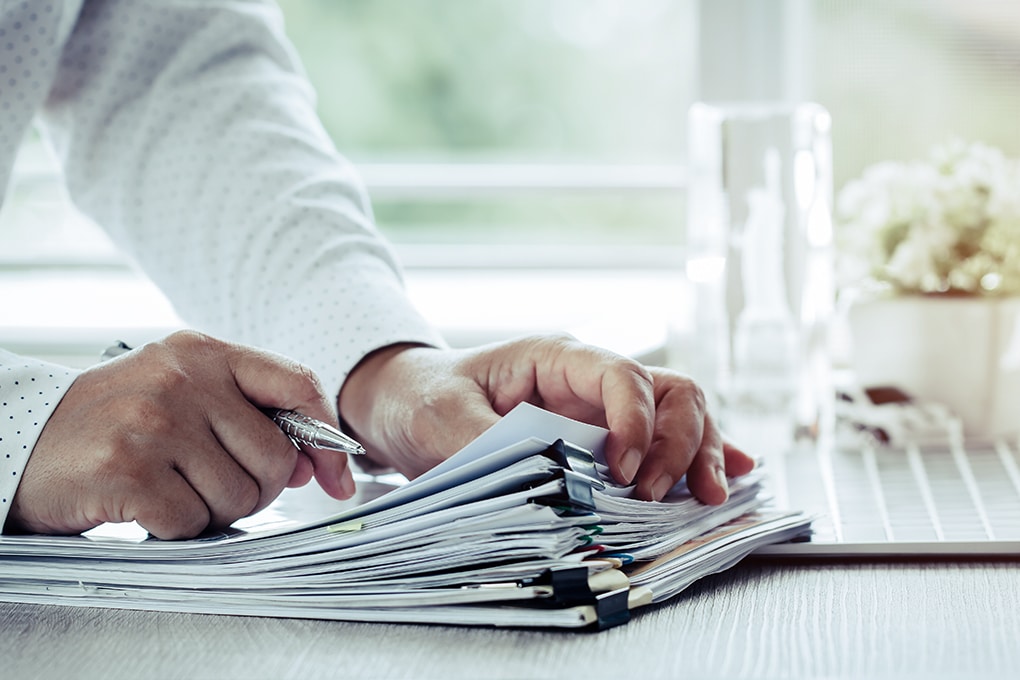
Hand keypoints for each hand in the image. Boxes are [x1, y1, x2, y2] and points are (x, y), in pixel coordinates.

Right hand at [8, 331, 353, 538]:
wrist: (22, 442)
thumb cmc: (115, 423)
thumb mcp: (182, 394)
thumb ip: (248, 416)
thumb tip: (313, 463)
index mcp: (203, 352)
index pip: (297, 383)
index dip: (326, 437)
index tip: (334, 477)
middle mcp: (182, 379)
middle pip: (276, 457)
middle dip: (255, 489)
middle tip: (210, 487)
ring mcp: (155, 422)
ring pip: (240, 496)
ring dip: (212, 511)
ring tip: (171, 490)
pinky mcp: (129, 470)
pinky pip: (194, 522)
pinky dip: (176, 529)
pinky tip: (147, 507)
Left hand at [338, 334, 754, 502]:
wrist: (405, 403)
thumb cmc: (423, 398)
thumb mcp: (442, 418)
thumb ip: (488, 445)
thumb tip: (547, 490)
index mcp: (557, 359)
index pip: (622, 376)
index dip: (637, 423)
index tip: (625, 474)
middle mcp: (591, 381)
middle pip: (671, 392)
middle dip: (682, 441)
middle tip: (663, 495)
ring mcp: (602, 409)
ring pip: (680, 416)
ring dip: (700, 453)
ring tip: (709, 498)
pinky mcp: (603, 440)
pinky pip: (664, 442)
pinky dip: (698, 457)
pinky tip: (729, 478)